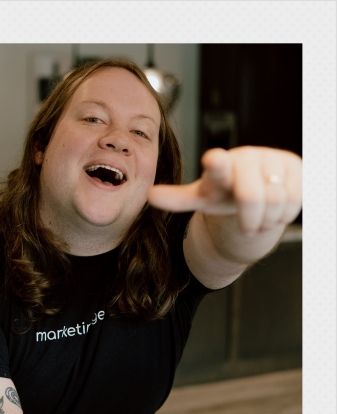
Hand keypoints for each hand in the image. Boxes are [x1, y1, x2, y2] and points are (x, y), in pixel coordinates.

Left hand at [148, 146, 301, 235]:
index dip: (217, 165)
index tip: (213, 160)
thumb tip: (149, 196)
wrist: (255, 187)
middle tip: (247, 224)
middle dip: (250, 220)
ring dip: (267, 219)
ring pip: (277, 203)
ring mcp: (272, 159)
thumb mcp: (201, 197)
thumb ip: (177, 198)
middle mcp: (247, 157)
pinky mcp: (295, 165)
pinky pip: (295, 200)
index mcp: (220, 167)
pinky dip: (284, 213)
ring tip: (260, 212)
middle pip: (252, 199)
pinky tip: (276, 206)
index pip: (219, 167)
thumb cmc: (223, 193)